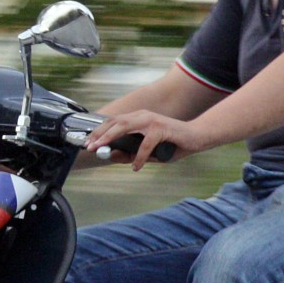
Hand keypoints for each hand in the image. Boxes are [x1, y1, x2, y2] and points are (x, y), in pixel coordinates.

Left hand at [81, 109, 208, 171]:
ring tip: (101, 150)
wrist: (196, 137)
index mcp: (137, 118)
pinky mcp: (161, 128)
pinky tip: (136, 166)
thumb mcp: (147, 152)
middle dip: (99, 134)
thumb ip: (131, 153)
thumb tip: (112, 156)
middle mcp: (142, 116)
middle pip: (114, 122)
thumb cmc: (171, 143)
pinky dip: (139, 157)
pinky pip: (146, 144)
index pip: (112, 122)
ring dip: (110, 138)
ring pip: (124, 127)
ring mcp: (151, 120)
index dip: (98, 131)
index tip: (86, 142)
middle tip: (88, 146)